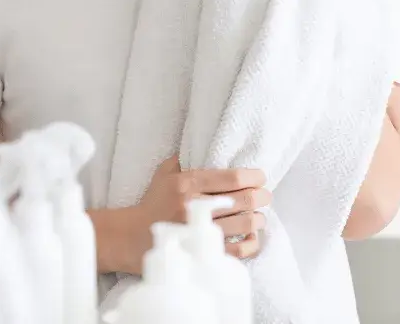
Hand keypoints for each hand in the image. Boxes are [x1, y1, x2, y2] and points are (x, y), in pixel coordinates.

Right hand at [94, 156, 269, 273]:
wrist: (133, 237)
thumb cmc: (152, 203)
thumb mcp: (163, 174)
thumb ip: (183, 160)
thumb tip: (203, 146)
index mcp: (187, 183)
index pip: (231, 177)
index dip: (253, 177)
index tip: (260, 177)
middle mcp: (195, 206)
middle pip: (243, 200)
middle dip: (261, 197)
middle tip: (266, 196)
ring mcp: (200, 231)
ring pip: (245, 224)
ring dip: (258, 219)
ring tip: (258, 215)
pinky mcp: (204, 253)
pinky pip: (239, 250)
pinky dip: (251, 243)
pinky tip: (251, 236)